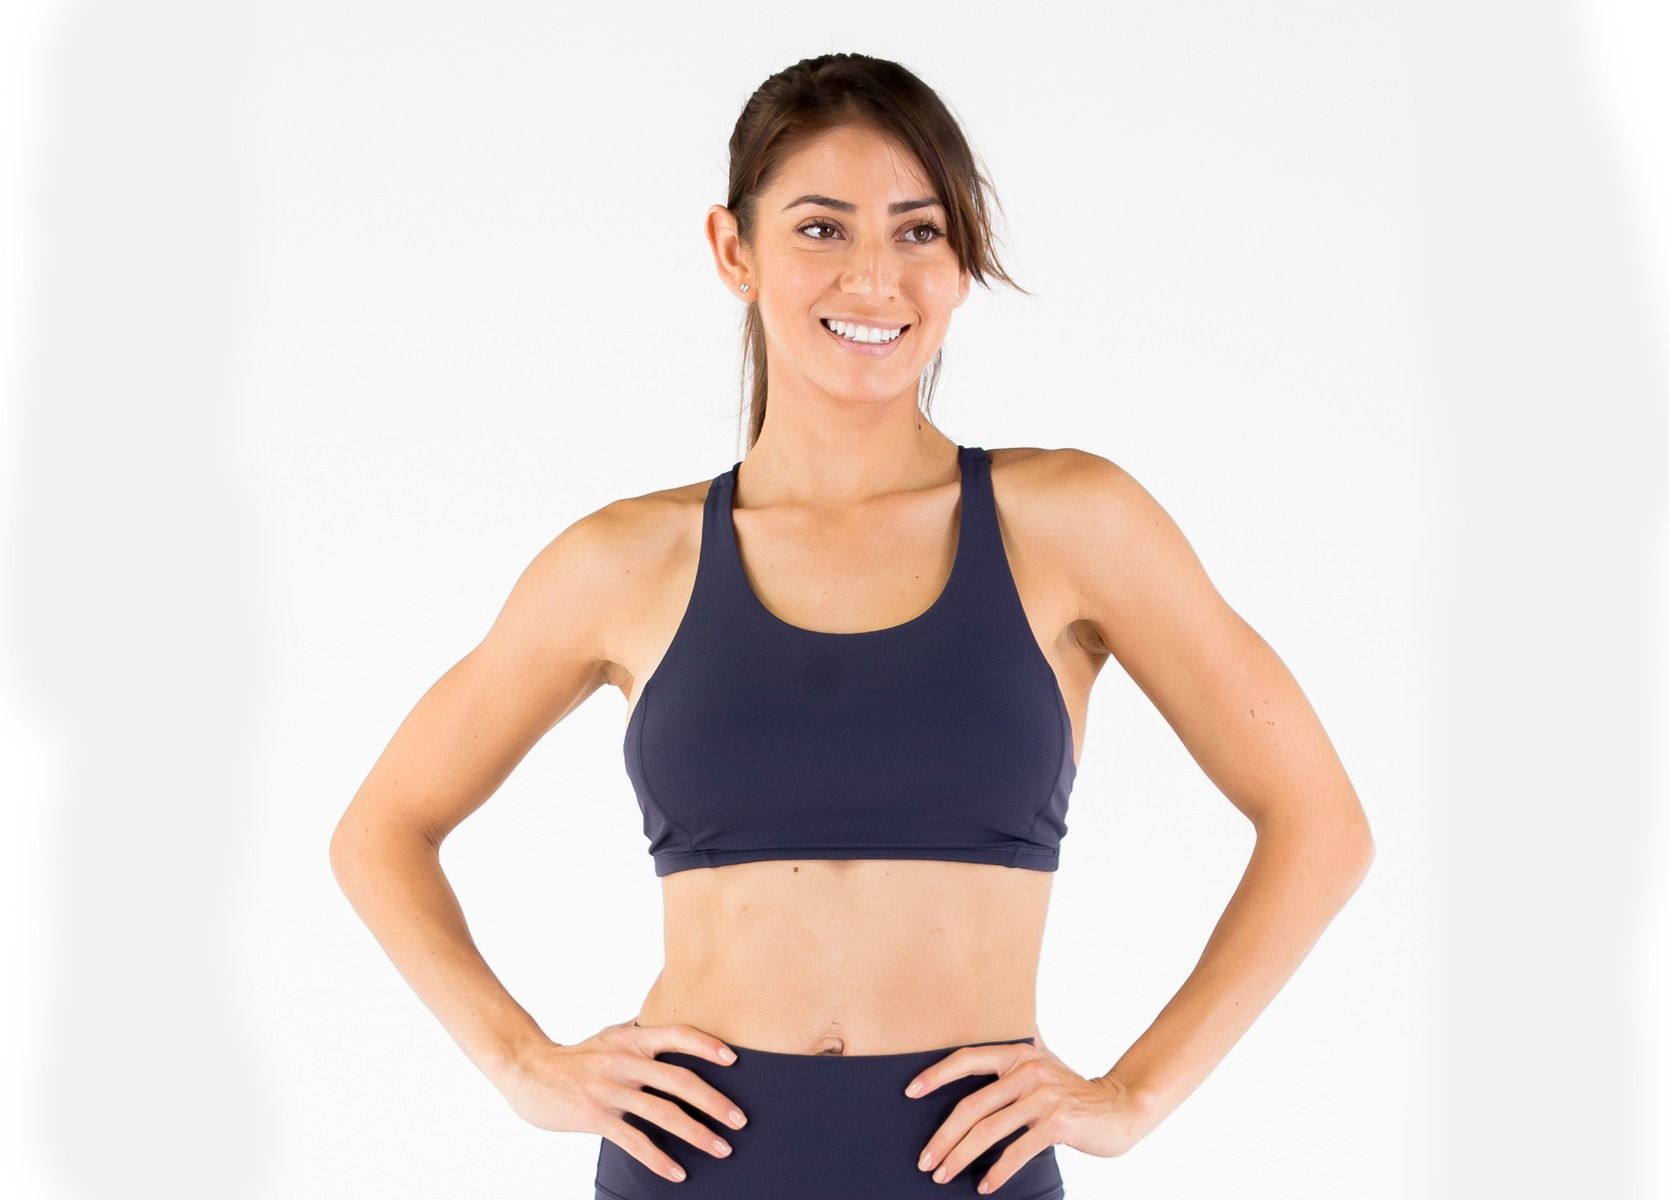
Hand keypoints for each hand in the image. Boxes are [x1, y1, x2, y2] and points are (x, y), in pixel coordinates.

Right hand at [494, 1016, 747, 1183]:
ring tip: (721, 1148)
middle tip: (740, 1120)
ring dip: (697, 1133)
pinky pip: (635, 1141)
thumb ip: (642, 1038)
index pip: (676, 1034)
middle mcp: (624, 1061)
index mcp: (631, 1038)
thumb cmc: (577, 1056)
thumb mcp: (611, 1036)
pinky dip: (659, 1159)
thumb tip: (679, 1036)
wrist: (527, 1069)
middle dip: (714, 1101)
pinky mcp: (595, 1117)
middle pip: (679, 1080)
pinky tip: (678, 1172)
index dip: (706, 1044)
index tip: (734, 1059)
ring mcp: (610, 1089)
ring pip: (663, 1113)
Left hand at [905, 1038, 1154, 1193]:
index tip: (909, 1092)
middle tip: (924, 1159)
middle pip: (971, 1106)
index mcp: (1018, 1053)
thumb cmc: (1072, 1090)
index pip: (967, 1059)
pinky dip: (997, 1172)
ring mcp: (1043, 1097)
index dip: (936, 1074)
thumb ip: (1014, 1059)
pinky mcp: (1058, 1123)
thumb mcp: (1043, 1064)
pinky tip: (984, 1186)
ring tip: (942, 1174)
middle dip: (942, 1137)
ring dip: (960, 1157)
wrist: (1121, 1106)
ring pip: (988, 1131)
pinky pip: (1017, 1151)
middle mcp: (1028, 1070)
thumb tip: (977, 1052)